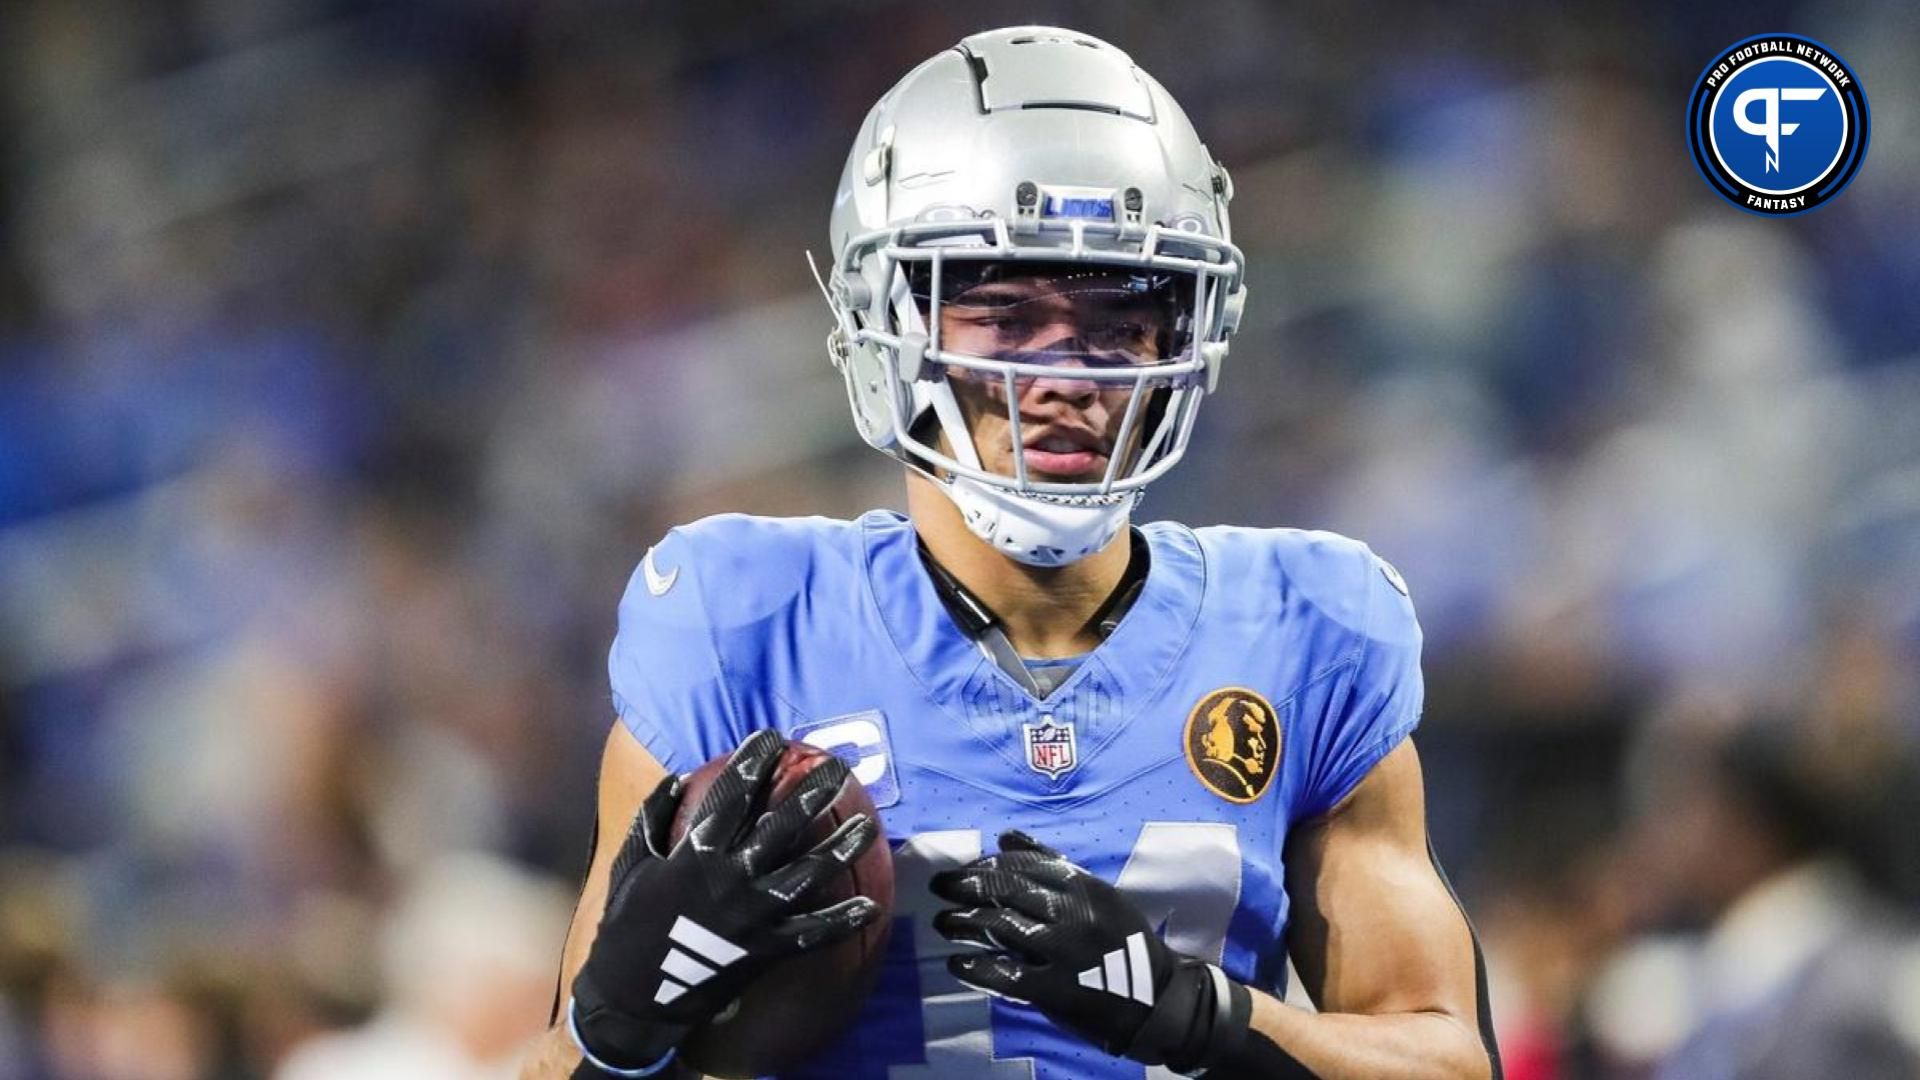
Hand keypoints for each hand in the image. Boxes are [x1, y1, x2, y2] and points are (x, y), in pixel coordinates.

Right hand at [570, 730, 880, 1073]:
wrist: (633, 995)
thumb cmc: (627, 923)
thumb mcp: (631, 863)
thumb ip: (653, 817)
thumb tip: (679, 778)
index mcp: (695, 854)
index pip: (732, 797)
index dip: (753, 763)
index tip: (773, 738)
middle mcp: (731, 879)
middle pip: (780, 827)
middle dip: (810, 793)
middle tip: (837, 767)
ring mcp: (753, 916)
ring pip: (807, 876)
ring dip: (840, 849)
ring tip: (868, 826)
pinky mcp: (766, 951)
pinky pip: (811, 935)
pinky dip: (840, 923)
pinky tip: (870, 908)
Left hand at [930, 831, 1248, 1072]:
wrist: (1155, 997)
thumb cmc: (1122, 941)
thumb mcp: (1098, 894)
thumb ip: (1053, 865)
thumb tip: (1005, 837)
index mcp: (1083, 886)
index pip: (1022, 865)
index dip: (986, 865)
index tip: (964, 869)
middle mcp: (1072, 912)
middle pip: (1006, 890)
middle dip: (965, 884)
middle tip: (940, 887)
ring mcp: (1063, 951)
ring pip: (1001, 927)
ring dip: (962, 922)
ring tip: (942, 922)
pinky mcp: (1055, 988)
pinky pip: (1006, 974)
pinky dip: (976, 967)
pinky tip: (957, 964)